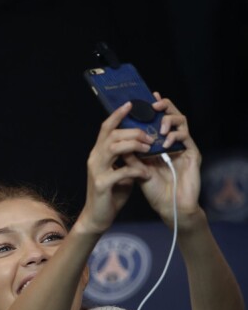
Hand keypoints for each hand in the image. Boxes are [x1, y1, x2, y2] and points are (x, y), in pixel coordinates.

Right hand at [79, 101, 152, 234]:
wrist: (97, 217)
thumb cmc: (110, 195)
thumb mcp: (119, 172)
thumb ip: (126, 159)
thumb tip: (141, 145)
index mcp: (98, 154)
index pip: (106, 128)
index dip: (117, 115)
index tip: (131, 104)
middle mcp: (94, 159)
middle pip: (113, 135)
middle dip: (134, 132)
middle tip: (150, 136)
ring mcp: (96, 171)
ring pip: (115, 147)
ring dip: (135, 145)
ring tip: (149, 149)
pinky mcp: (102, 184)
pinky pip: (122, 171)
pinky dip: (137, 171)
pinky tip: (147, 174)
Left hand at [125, 94, 201, 228]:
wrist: (170, 208)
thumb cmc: (155, 192)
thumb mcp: (137, 172)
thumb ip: (130, 157)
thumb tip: (116, 141)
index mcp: (159, 146)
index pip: (156, 122)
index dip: (150, 110)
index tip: (141, 101)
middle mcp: (173, 143)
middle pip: (172, 116)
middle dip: (163, 107)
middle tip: (154, 104)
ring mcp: (184, 148)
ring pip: (182, 122)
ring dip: (169, 120)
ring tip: (159, 128)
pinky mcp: (193, 155)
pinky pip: (187, 138)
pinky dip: (175, 137)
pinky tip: (166, 143)